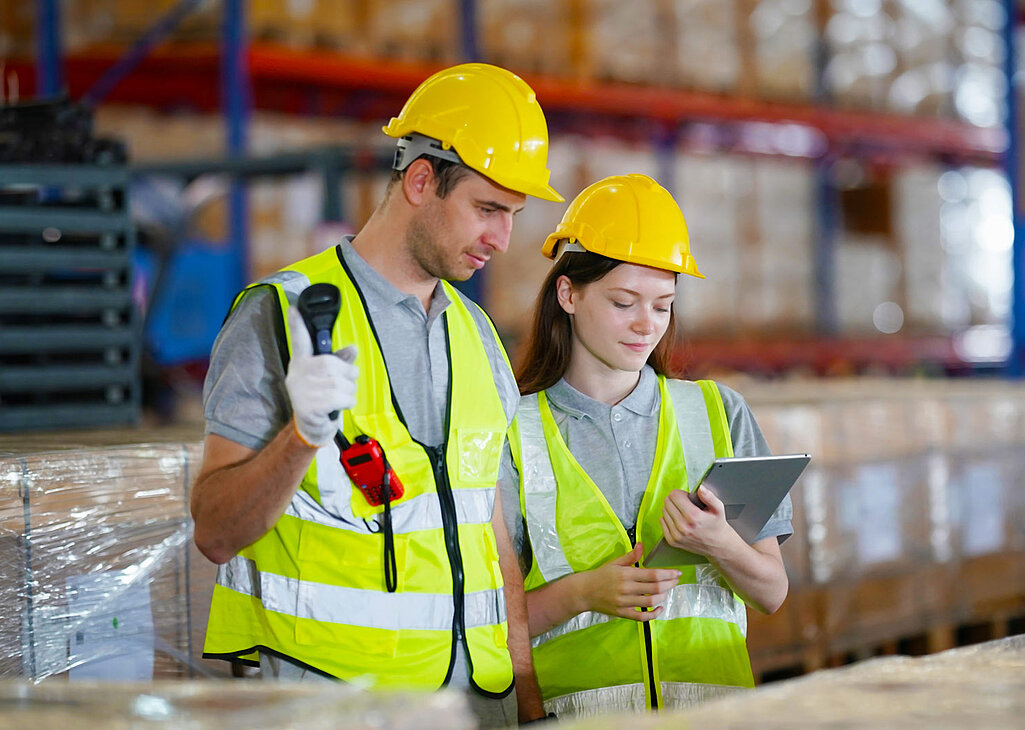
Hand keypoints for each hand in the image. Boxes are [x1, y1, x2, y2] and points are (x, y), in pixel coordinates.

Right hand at [285, 308, 357, 447]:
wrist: (311, 428)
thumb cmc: (322, 399)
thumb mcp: (329, 378)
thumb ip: (340, 362)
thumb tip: (353, 348)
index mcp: (302, 363)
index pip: (299, 340)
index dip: (296, 324)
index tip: (293, 307)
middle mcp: (299, 374)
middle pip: (335, 365)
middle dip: (348, 376)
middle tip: (343, 386)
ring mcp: (302, 389)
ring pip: (343, 383)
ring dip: (349, 392)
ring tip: (338, 399)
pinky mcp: (309, 405)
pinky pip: (342, 397)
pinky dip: (346, 402)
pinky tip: (337, 407)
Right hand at [577, 543, 680, 620]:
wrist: (584, 592)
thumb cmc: (601, 575)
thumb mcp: (615, 563)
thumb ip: (631, 556)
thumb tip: (642, 545)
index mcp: (625, 574)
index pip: (652, 575)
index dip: (668, 574)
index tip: (677, 573)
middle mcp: (626, 588)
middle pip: (655, 588)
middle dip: (670, 584)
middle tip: (676, 580)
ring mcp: (624, 602)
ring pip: (651, 602)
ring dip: (663, 597)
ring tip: (667, 590)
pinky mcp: (622, 613)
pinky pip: (642, 617)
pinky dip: (653, 614)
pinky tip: (659, 608)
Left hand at [660, 486, 733, 558]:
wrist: (717, 546)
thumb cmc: (717, 525)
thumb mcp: (718, 508)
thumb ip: (709, 496)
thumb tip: (701, 488)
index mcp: (693, 516)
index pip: (674, 495)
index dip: (681, 493)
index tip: (687, 497)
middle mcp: (683, 526)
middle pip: (667, 502)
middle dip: (675, 500)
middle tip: (686, 505)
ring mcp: (676, 535)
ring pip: (664, 511)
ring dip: (672, 509)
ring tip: (684, 513)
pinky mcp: (672, 541)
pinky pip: (662, 522)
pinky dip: (668, 519)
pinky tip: (679, 520)